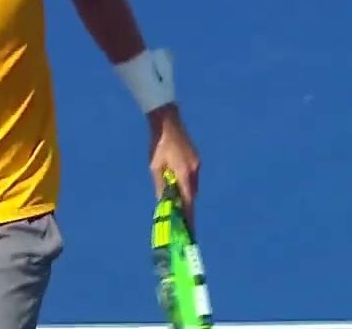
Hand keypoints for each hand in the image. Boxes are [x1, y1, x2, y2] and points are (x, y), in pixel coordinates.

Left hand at [148, 105, 200, 226]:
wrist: (167, 122)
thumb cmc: (158, 145)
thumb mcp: (155, 167)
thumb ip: (161, 185)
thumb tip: (163, 202)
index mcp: (184, 173)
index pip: (189, 201)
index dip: (189, 217)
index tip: (189, 230)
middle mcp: (193, 171)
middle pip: (192, 196)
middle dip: (187, 208)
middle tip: (181, 222)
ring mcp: (196, 164)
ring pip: (193, 187)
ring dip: (186, 196)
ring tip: (179, 208)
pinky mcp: (195, 160)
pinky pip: (192, 178)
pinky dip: (187, 186)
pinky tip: (179, 189)